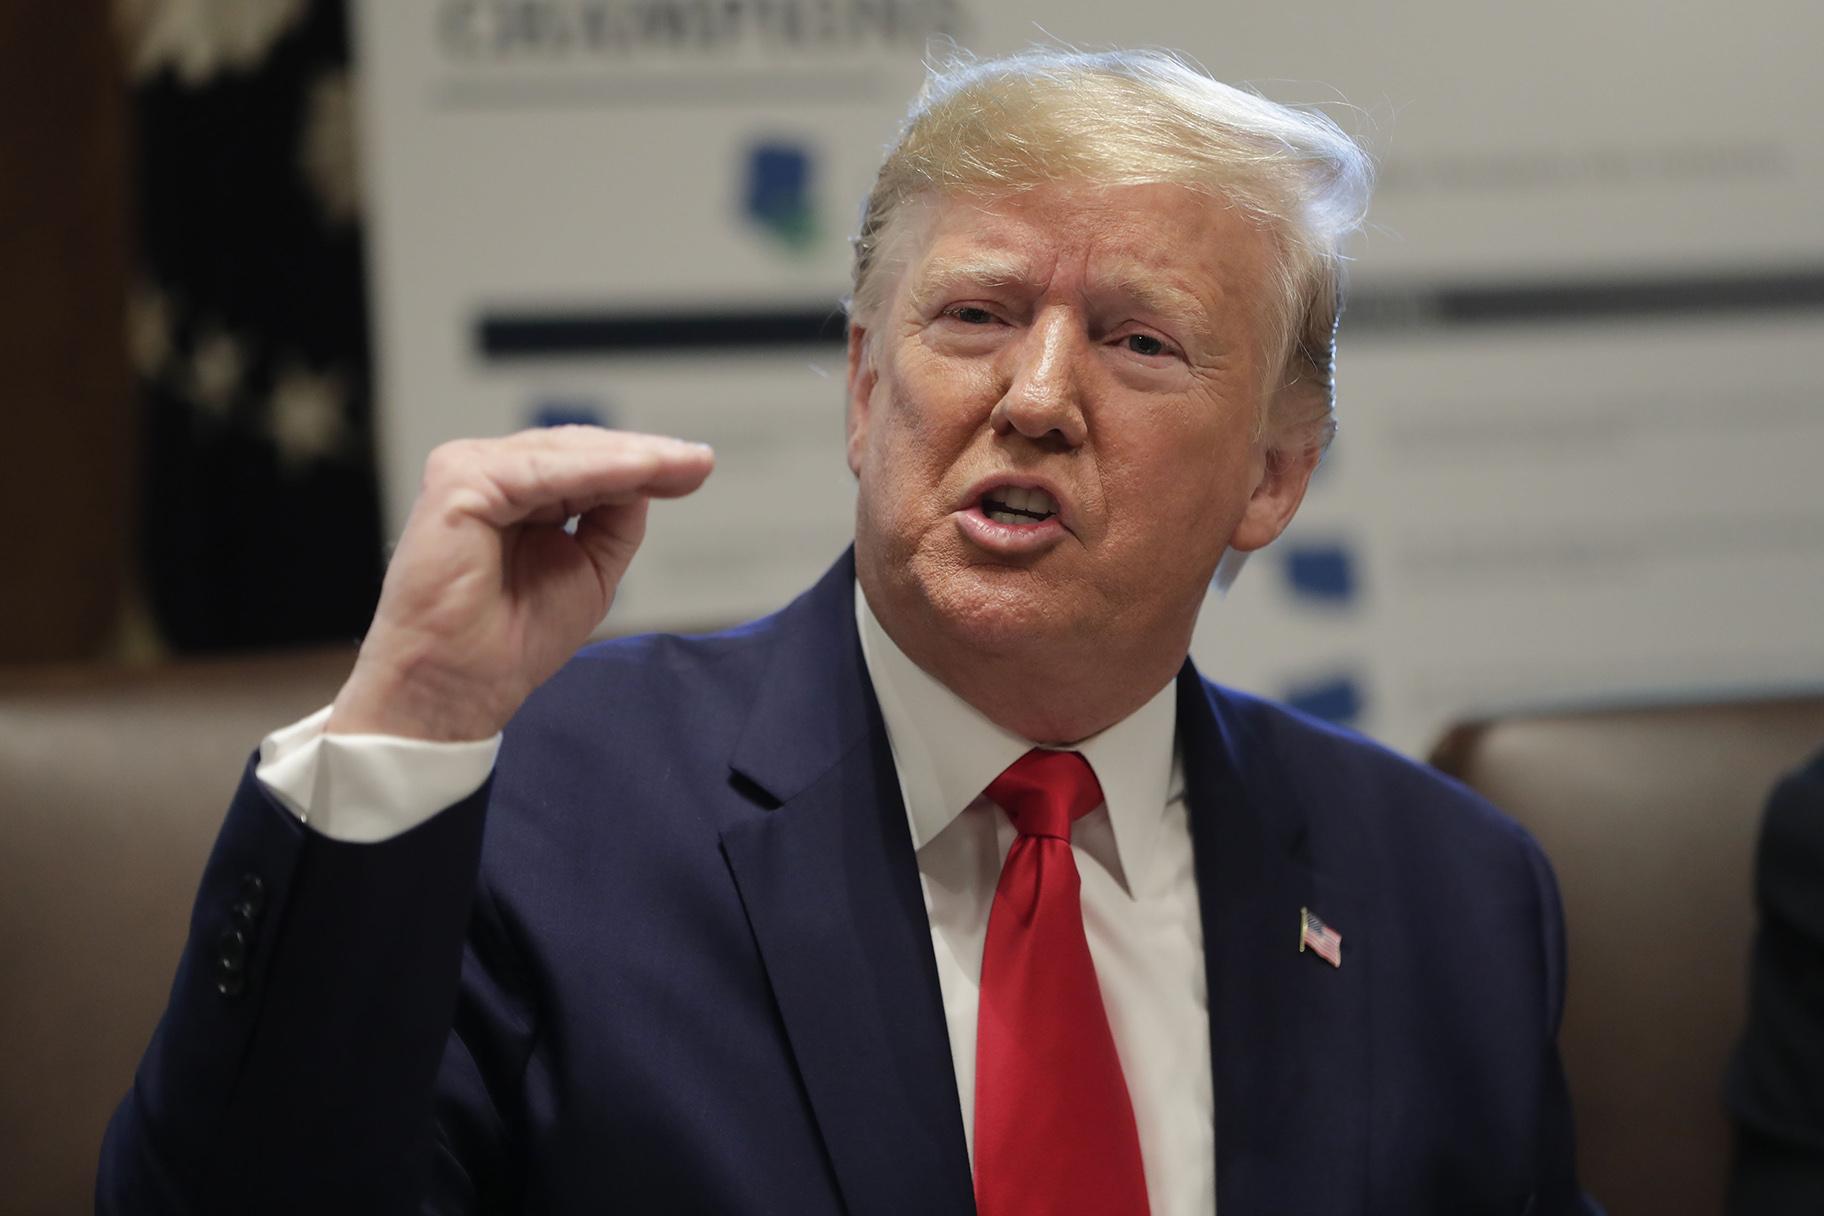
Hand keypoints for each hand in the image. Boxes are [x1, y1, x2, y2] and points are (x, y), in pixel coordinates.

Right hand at [326, 427, 713, 740]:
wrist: (460, 685)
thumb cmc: (509, 641)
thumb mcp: (589, 569)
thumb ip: (614, 520)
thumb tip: (654, 476)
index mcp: (515, 494)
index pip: (586, 462)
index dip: (643, 463)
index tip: (697, 468)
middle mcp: (490, 476)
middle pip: (579, 449)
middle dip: (646, 455)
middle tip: (700, 462)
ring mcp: (470, 473)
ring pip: (565, 454)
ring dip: (630, 458)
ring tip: (682, 465)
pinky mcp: (459, 483)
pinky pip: (542, 471)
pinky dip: (597, 471)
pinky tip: (641, 472)